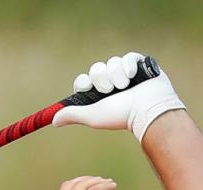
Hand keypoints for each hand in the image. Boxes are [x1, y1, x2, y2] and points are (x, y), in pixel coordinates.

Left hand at [52, 52, 185, 141]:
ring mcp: (126, 74)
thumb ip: (73, 115)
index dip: (83, 82)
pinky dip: (128, 66)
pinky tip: (135, 77)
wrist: (149, 108)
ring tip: (126, 86)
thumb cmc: (122, 115)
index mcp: (99, 96)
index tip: (87, 87)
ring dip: (116, 75)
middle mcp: (112, 84)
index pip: (83, 81)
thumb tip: (53, 120)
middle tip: (111, 90)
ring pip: (111, 62)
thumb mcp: (93, 116)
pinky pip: (127, 57)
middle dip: (101, 79)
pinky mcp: (140, 65)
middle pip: (96, 69)